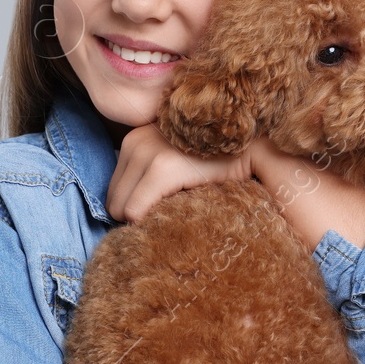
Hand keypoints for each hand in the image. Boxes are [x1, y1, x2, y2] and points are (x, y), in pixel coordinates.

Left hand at [105, 124, 254, 223]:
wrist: (251, 149)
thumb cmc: (213, 165)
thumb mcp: (173, 166)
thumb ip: (147, 182)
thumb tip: (124, 216)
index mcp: (133, 141)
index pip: (114, 192)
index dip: (135, 209)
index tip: (161, 212)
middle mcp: (134, 142)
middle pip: (114, 202)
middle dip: (136, 217)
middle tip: (168, 217)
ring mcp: (147, 152)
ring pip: (122, 210)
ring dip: (146, 220)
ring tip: (175, 213)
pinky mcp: (163, 167)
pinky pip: (136, 211)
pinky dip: (152, 222)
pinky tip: (179, 215)